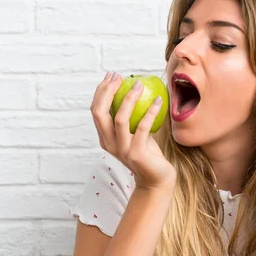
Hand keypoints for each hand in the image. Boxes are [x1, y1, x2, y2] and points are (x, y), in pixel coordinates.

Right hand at [90, 72, 176, 189]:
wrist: (156, 179)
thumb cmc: (148, 152)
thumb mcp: (136, 132)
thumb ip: (131, 117)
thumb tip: (135, 86)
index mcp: (105, 137)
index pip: (96, 110)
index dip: (101, 91)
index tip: (111, 75)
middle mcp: (109, 143)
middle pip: (100, 113)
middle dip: (107, 91)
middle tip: (119, 77)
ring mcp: (122, 149)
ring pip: (119, 119)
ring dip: (129, 98)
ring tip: (140, 85)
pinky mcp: (137, 153)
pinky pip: (143, 127)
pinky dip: (150, 111)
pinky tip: (159, 100)